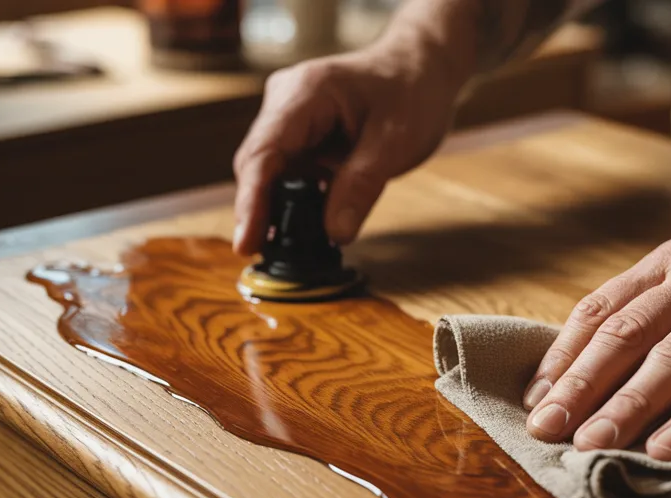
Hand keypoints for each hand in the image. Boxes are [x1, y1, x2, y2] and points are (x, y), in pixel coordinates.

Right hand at [232, 32, 466, 254]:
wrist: (423, 68)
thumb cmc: (413, 92)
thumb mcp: (395, 142)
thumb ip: (362, 186)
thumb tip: (334, 233)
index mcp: (304, 93)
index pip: (264, 152)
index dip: (251, 202)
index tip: (246, 242)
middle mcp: (286, 102)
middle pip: (258, 165)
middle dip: (260, 211)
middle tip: (267, 257)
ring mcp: (290, 117)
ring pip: (270, 172)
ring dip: (278, 209)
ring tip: (289, 250)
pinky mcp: (302, 134)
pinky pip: (289, 173)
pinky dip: (296, 201)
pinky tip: (308, 229)